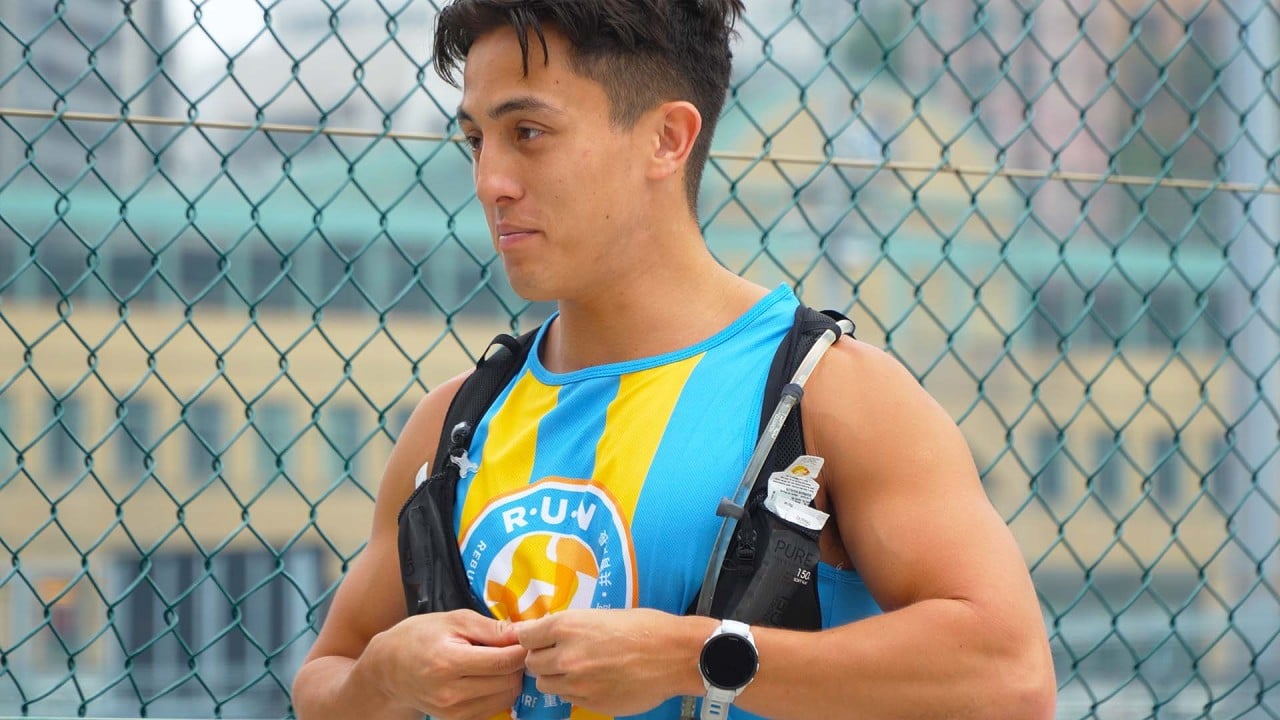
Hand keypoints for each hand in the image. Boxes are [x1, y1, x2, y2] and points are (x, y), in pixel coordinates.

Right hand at [359, 609, 524, 719]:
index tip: (528, 638)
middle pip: (508, 681)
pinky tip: (490, 676)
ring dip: (511, 679)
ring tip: (500, 660)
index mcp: (449, 662)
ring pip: (505, 698)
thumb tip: (524, 631)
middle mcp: (451, 692)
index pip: (503, 661)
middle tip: (514, 647)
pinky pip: (493, 708)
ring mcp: (453, 711)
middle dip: (519, 663)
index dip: (522, 649)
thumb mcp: (454, 620)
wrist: (388, 668)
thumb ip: (491, 628)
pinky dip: (500, 692)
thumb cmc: (420, 636)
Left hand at [516, 608, 713, 715]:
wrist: (675, 655)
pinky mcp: (590, 702)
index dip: (532, 638)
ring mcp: (578, 682)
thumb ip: (568, 627)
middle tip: (560, 654)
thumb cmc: (644, 627)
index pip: (525, 637)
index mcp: (568, 626)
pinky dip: (573, 691)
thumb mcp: (601, 615)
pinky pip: (567, 698)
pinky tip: (592, 681)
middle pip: (531, 663)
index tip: (539, 640)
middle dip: (542, 659)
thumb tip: (542, 633)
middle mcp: (566, 655)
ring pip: (545, 684)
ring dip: (555, 677)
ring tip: (577, 669)